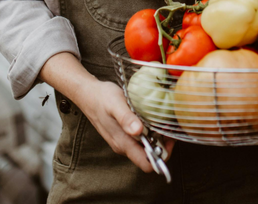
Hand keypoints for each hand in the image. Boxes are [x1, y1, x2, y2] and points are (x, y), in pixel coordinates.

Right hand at [39, 52, 174, 172]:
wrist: (88, 94)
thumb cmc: (102, 98)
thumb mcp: (116, 104)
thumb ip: (126, 119)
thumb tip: (138, 132)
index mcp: (123, 143)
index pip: (147, 164)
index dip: (161, 156)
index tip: (169, 140)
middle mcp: (124, 146)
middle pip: (149, 157)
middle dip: (163, 146)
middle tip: (168, 127)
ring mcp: (123, 141)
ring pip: (146, 149)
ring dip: (157, 139)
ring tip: (162, 122)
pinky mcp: (124, 134)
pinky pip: (141, 140)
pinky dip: (150, 133)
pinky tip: (152, 120)